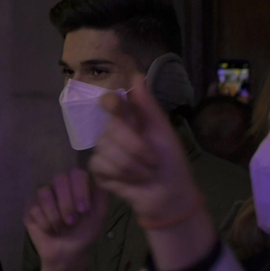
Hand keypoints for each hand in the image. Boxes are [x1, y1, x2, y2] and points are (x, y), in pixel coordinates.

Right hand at [25, 169, 106, 270]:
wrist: (68, 255)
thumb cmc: (85, 234)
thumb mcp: (99, 216)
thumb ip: (101, 195)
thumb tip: (100, 177)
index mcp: (77, 186)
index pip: (77, 174)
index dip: (79, 190)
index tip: (84, 209)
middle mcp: (60, 187)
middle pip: (59, 179)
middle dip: (66, 203)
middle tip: (71, 221)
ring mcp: (44, 196)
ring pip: (45, 192)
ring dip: (55, 215)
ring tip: (61, 228)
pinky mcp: (31, 207)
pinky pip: (34, 207)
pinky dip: (45, 223)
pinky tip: (50, 230)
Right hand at [89, 73, 216, 270]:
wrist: (169, 196)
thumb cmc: (171, 162)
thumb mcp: (164, 131)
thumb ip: (148, 105)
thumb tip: (136, 74)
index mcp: (129, 118)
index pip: (110, 101)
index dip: (113, 104)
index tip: (122, 109)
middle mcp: (112, 130)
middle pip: (111, 127)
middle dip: (136, 147)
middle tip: (153, 160)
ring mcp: (103, 150)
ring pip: (106, 149)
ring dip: (133, 165)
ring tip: (146, 173)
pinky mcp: (98, 170)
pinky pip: (101, 165)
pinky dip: (122, 176)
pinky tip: (132, 181)